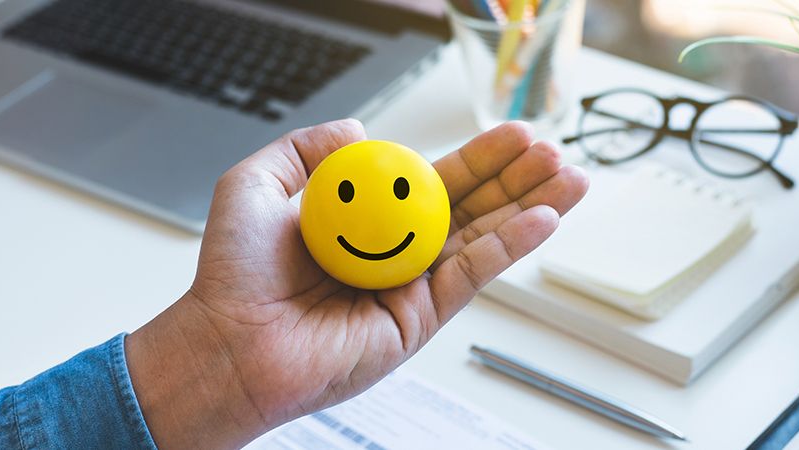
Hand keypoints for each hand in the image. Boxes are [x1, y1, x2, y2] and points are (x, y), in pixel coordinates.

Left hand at [125, 119, 587, 448]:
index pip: (435, 182)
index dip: (478, 158)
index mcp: (366, 220)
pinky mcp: (418, 321)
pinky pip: (471, 276)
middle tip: (555, 152)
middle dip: (518, 180)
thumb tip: (358, 129)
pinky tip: (541, 221)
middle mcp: (395, 254)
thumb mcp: (256, 184)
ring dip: (531, 209)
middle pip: (472, 208)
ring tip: (570, 179)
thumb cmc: (232, 274)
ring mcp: (411, 288)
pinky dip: (509, 248)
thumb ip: (304, 148)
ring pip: (483, 239)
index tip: (513, 134)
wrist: (228, 341)